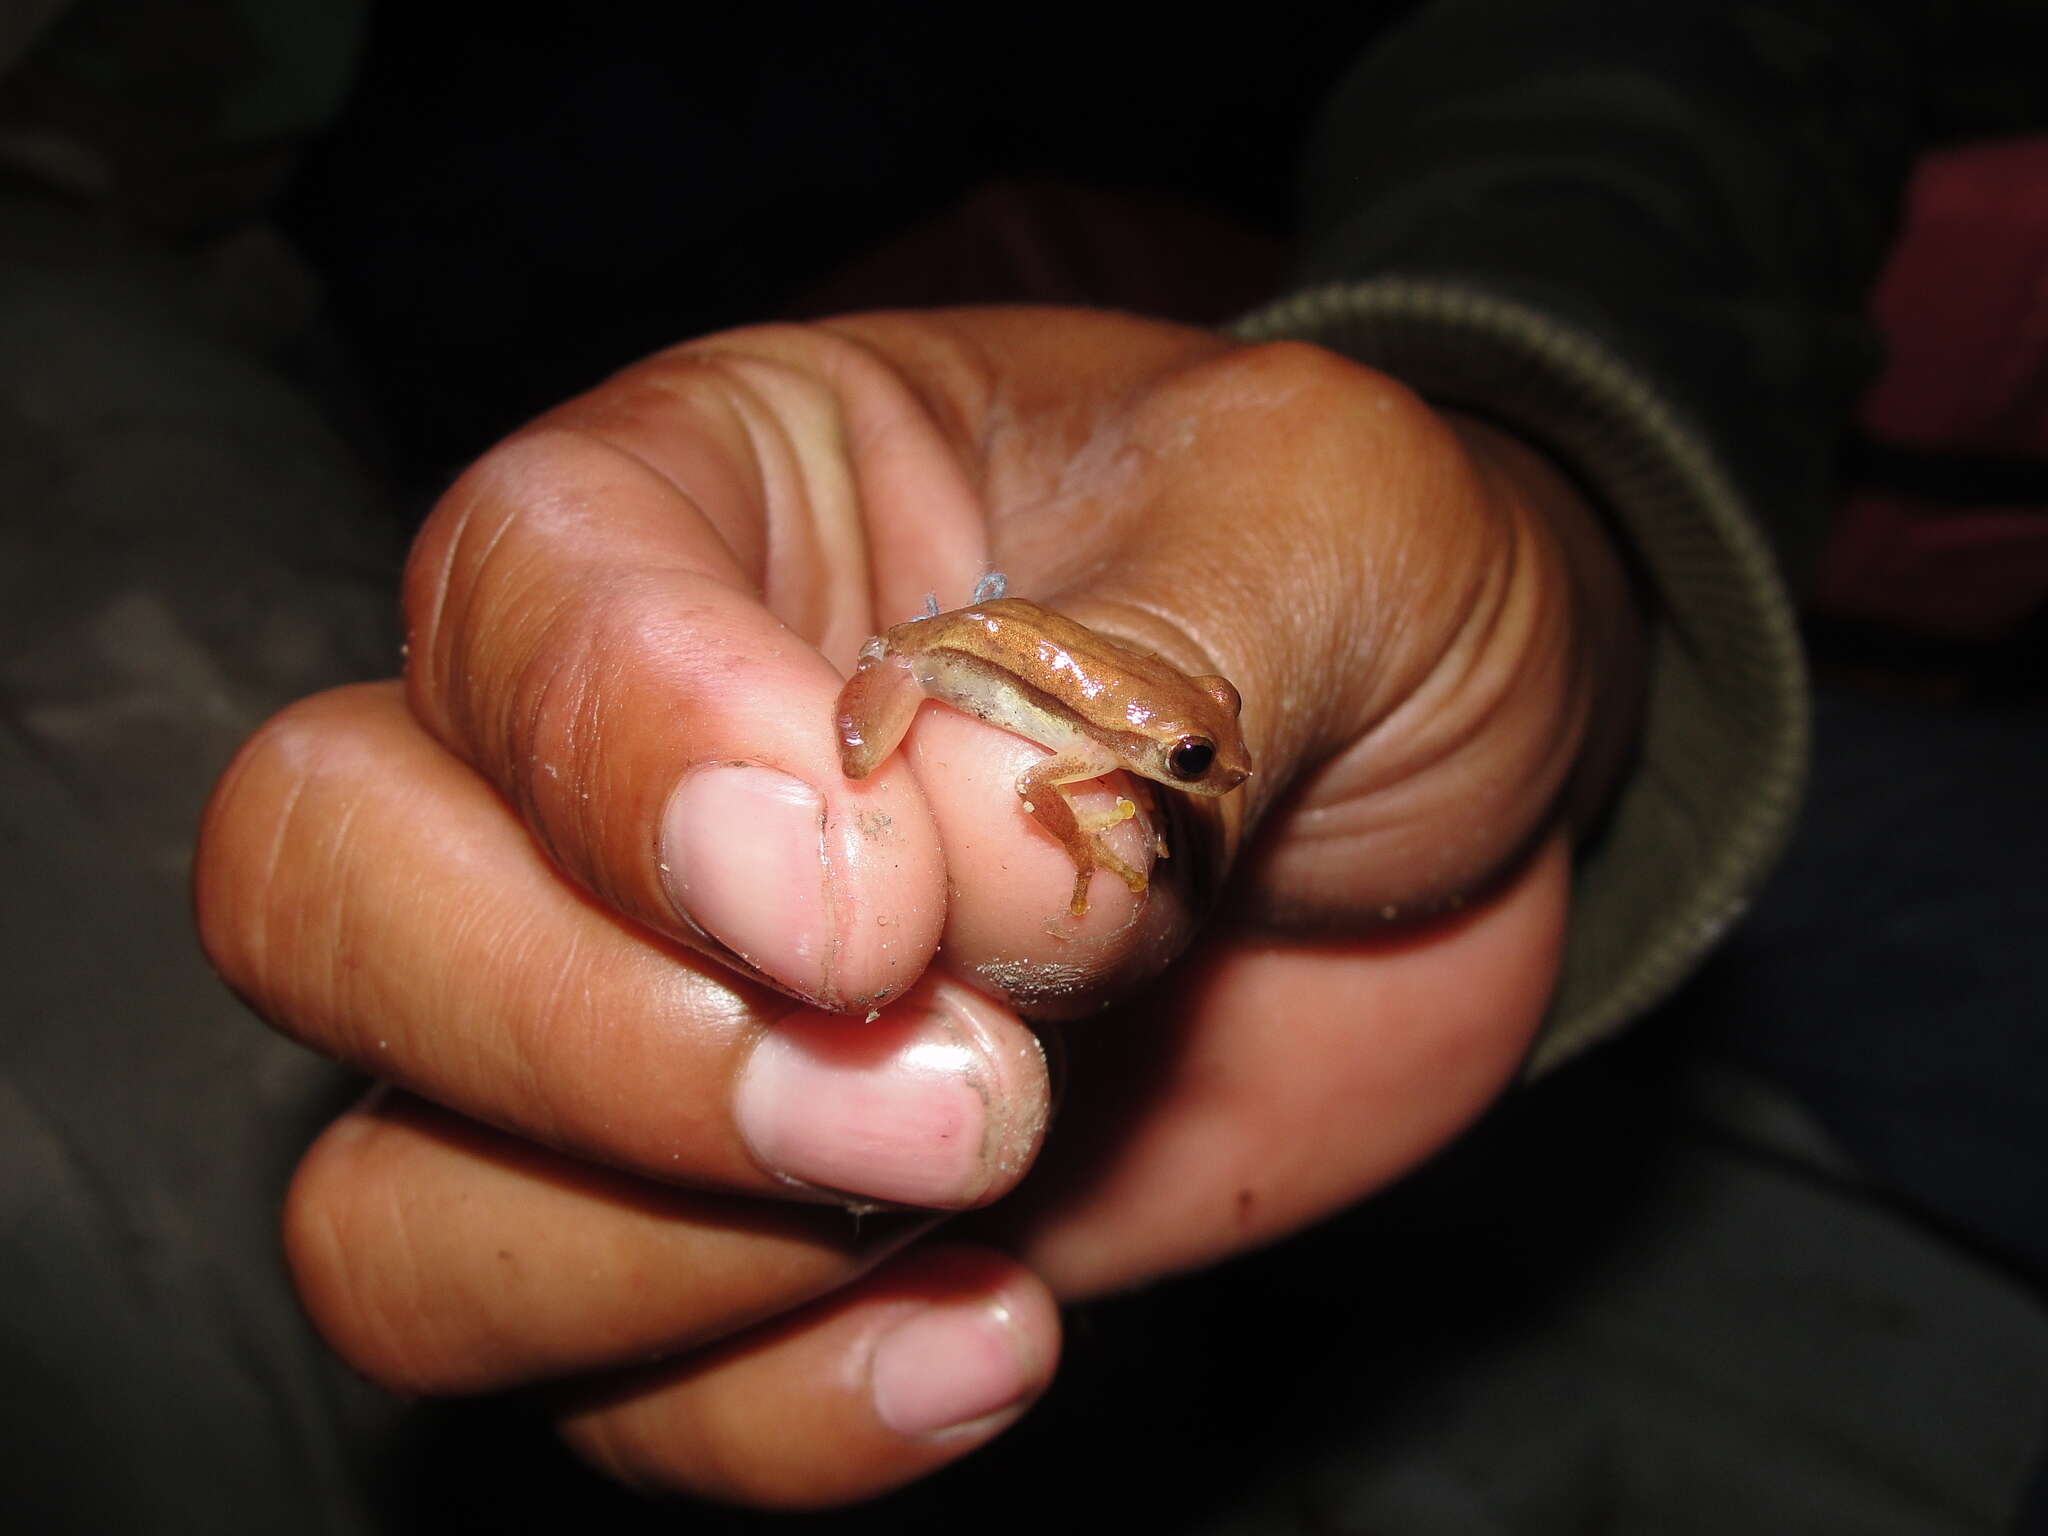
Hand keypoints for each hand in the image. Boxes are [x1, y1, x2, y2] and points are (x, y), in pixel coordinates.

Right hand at [195, 307, 1641, 1506]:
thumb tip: (951, 896)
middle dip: (585, 1034)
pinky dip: (777, 1414)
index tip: (885, 903)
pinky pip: (618, 1400)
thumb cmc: (1362, 587)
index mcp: (718, 498)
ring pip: (388, 1205)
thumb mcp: (1330, 524)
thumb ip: (1127, 685)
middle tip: (949, 1083)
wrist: (1455, 799)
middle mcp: (616, 767)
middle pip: (316, 893)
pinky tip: (1005, 1330)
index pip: (506, 598)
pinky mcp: (760, 1237)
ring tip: (983, 1182)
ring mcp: (661, 1022)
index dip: (637, 764)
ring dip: (652, 1260)